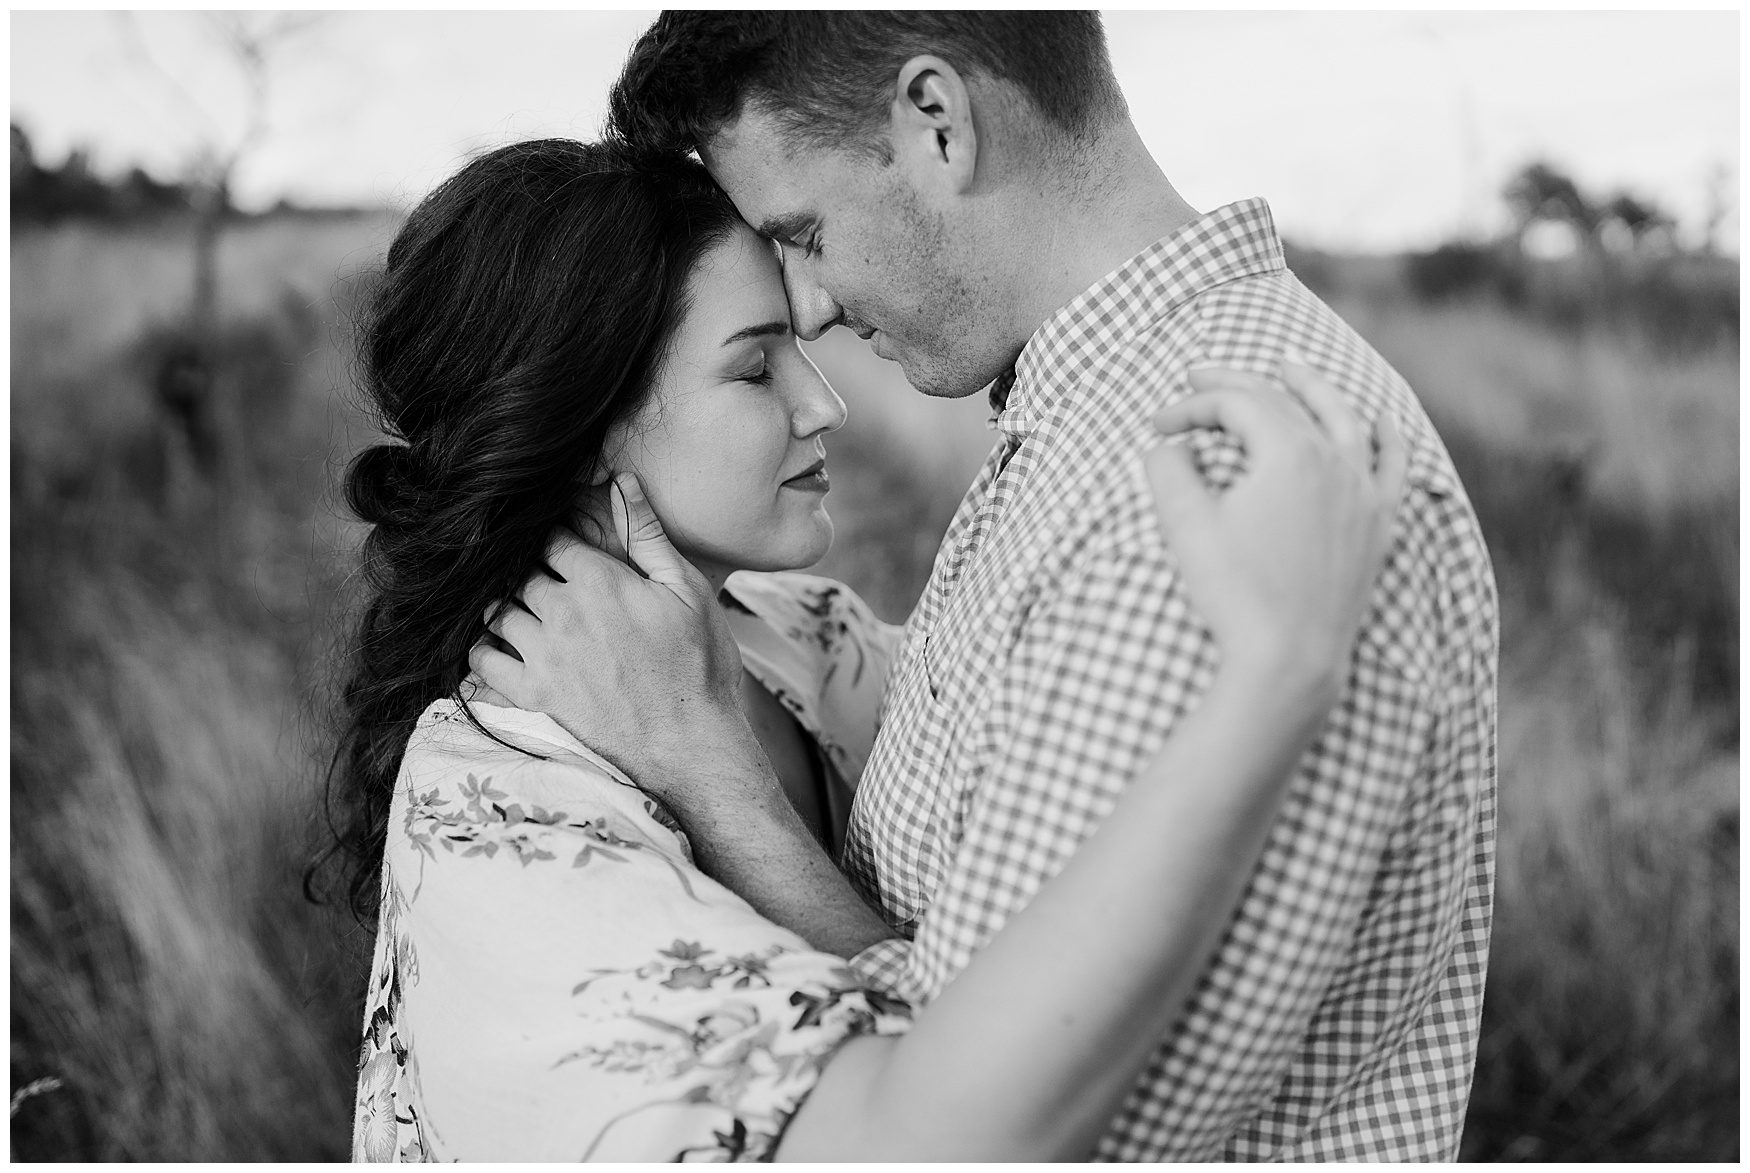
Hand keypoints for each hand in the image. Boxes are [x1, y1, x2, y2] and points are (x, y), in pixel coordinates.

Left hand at [467, 473, 764, 811]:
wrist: (691, 746)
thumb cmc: (699, 667)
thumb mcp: (687, 592)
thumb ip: (647, 535)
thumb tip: (623, 482)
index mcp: (600, 582)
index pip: (551, 541)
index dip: (554, 540)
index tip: (560, 549)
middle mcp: (562, 613)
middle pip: (519, 574)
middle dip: (528, 573)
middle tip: (542, 581)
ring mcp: (542, 656)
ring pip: (497, 613)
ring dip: (506, 608)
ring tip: (523, 612)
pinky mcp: (532, 695)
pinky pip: (482, 661)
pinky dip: (483, 650)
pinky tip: (501, 647)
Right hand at [1145, 358, 1406, 699]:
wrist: (1289, 662)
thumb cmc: (1234, 595)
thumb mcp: (1185, 525)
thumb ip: (1169, 470)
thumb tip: (1166, 446)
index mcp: (1289, 453)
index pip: (1235, 406)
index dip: (1190, 407)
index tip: (1155, 427)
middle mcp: (1336, 462)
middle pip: (1283, 402)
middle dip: (1234, 386)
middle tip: (1197, 378)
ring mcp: (1363, 493)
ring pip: (1344, 419)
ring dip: (1313, 387)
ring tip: (1290, 367)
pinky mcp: (1378, 528)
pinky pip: (1391, 466)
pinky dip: (1386, 436)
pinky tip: (1381, 422)